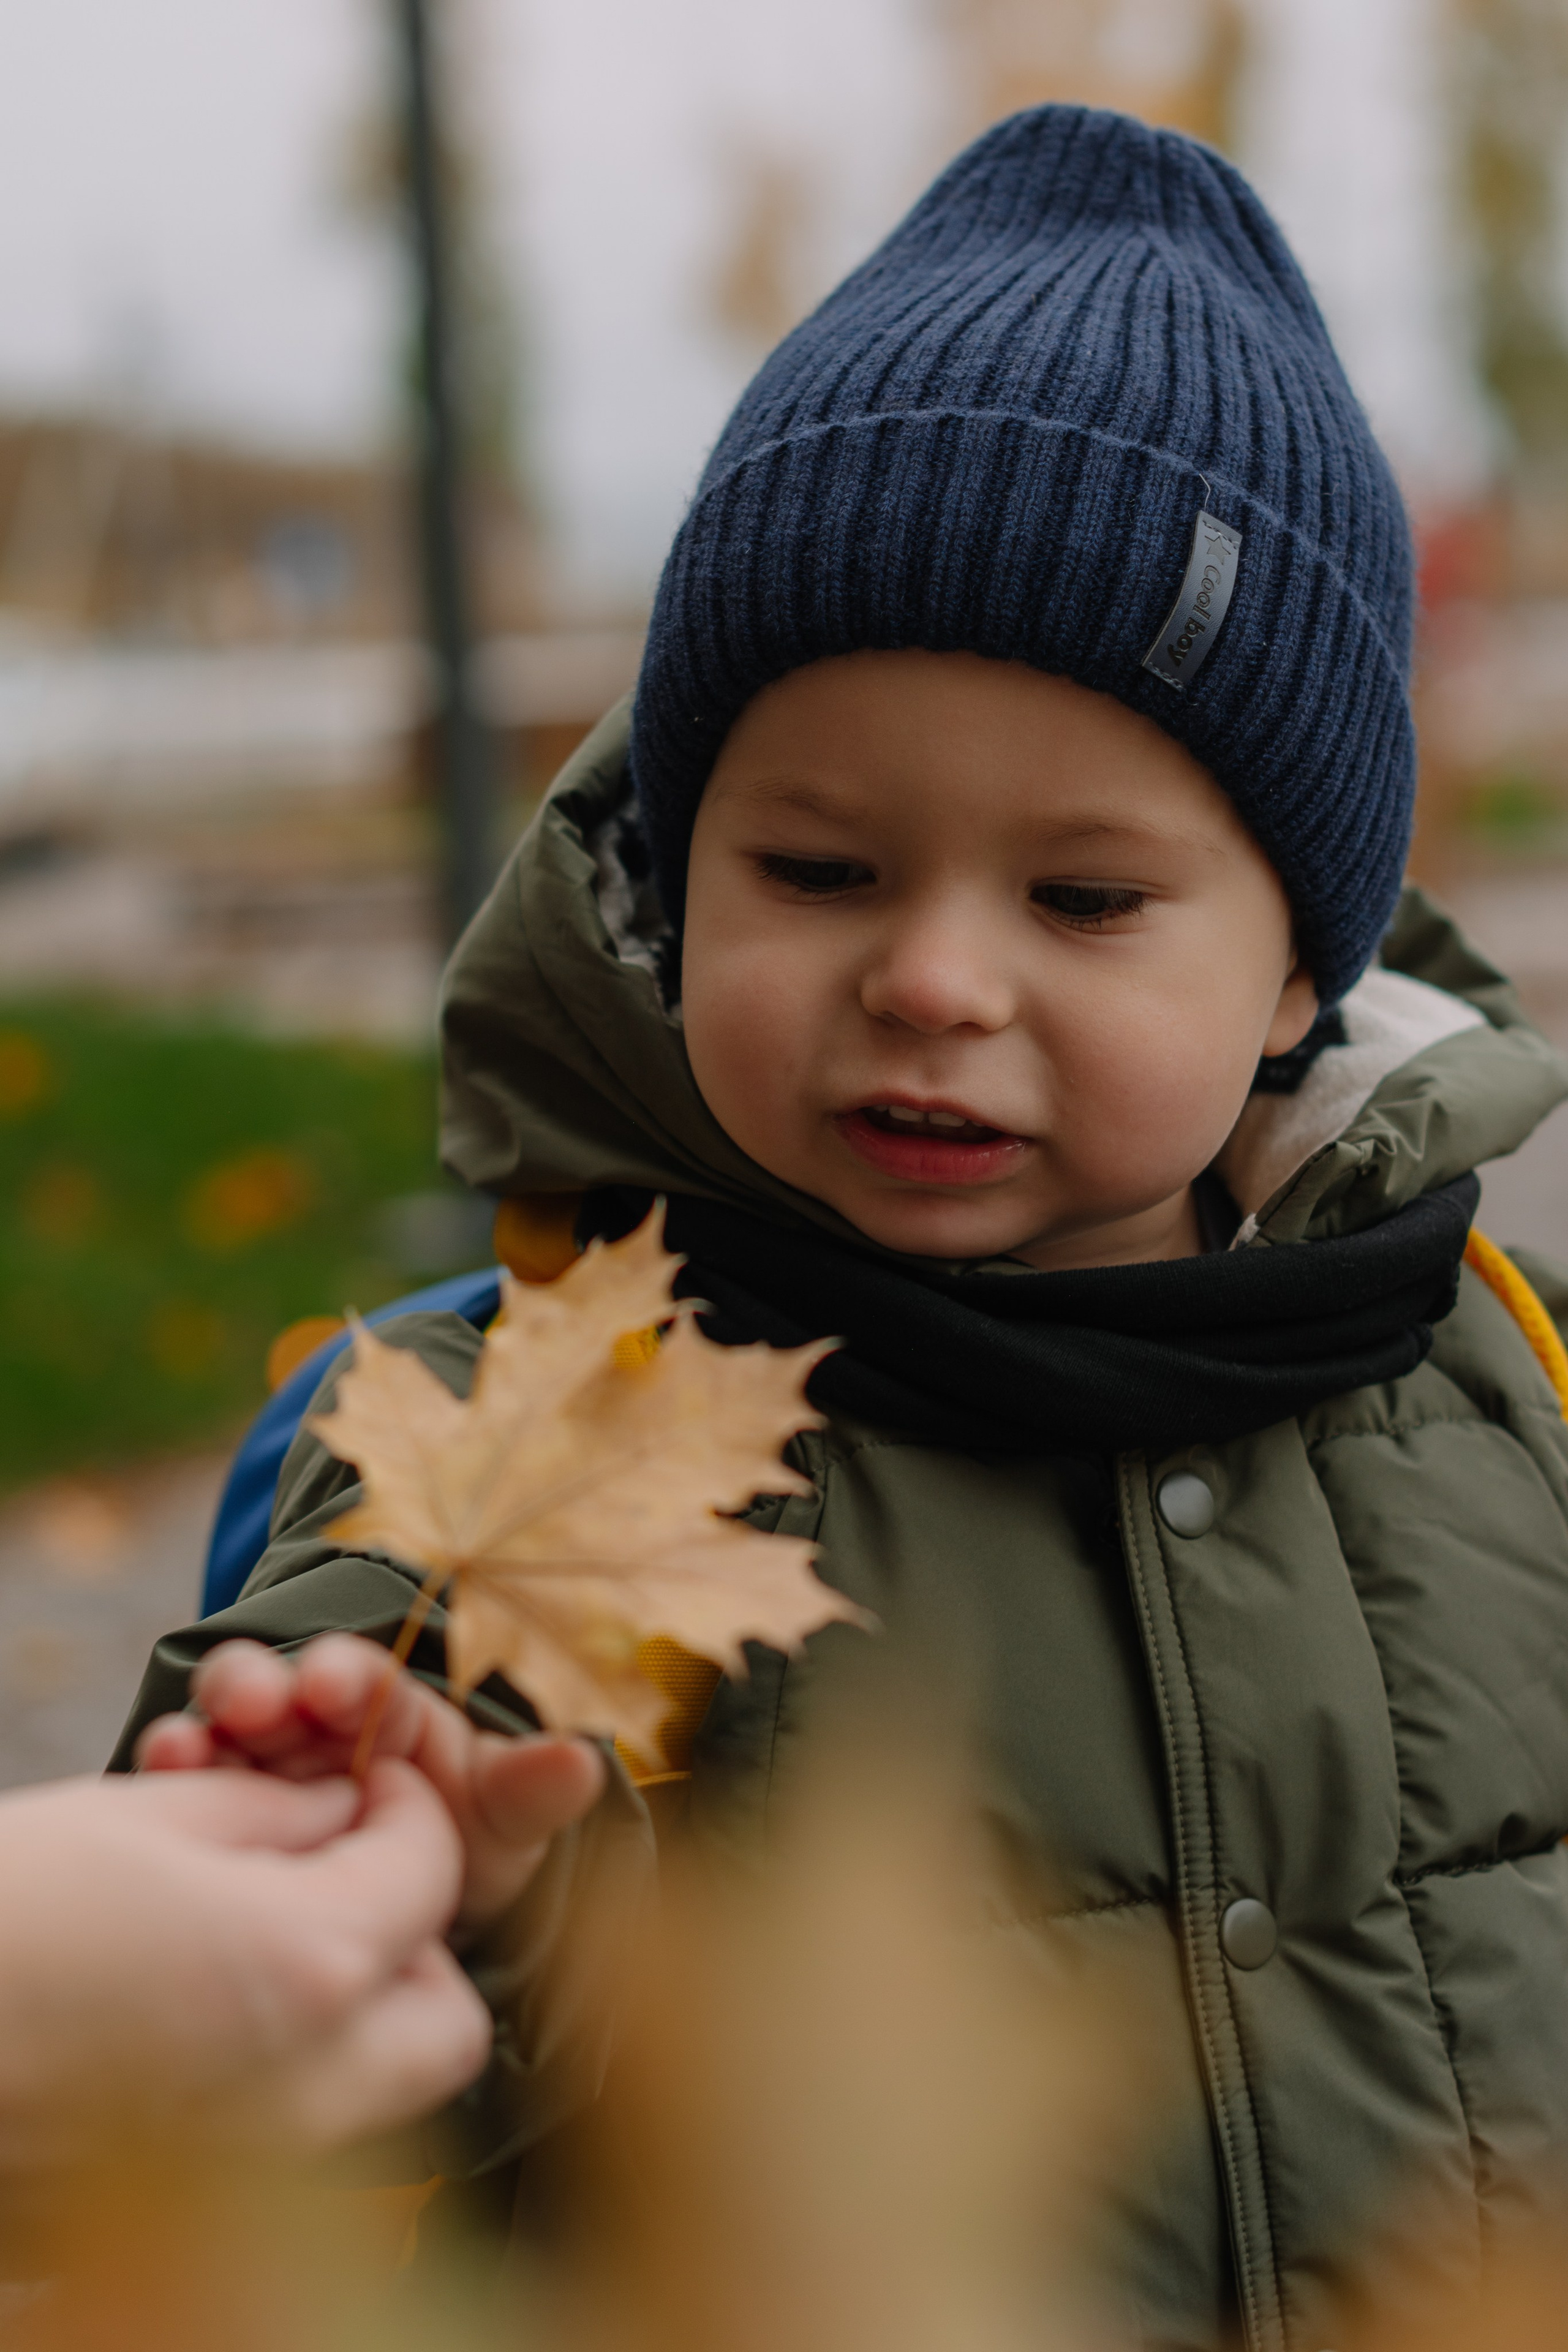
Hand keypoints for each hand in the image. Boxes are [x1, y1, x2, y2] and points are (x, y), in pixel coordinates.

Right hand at [0, 1762, 489, 2167]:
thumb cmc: (3, 1909)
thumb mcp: (147, 1817)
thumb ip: (275, 1815)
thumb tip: (338, 1814)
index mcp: (311, 1965)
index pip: (430, 1872)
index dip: (407, 1805)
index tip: (364, 1774)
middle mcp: (307, 2082)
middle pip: (445, 2016)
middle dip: (418, 1936)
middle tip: (346, 1872)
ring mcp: (250, 2159)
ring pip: (384, 2086)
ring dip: (365, 2008)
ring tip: (282, 1936)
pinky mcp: (186, 2202)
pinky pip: (297, 2133)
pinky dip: (293, 2069)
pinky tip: (219, 2008)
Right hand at [137, 1634, 605, 1934]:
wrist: (408, 1928)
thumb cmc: (465, 1849)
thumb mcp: (502, 1823)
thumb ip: (529, 1791)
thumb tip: (585, 1761)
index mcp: (386, 1713)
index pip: (362, 1682)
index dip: (346, 1677)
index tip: (328, 1683)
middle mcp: (312, 1731)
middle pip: (276, 1693)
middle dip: (259, 1690)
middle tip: (247, 1705)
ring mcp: (252, 1772)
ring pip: (219, 1734)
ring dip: (200, 1734)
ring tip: (181, 1748)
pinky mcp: (207, 1817)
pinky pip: (181, 1792)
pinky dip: (167, 1781)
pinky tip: (158, 1782)